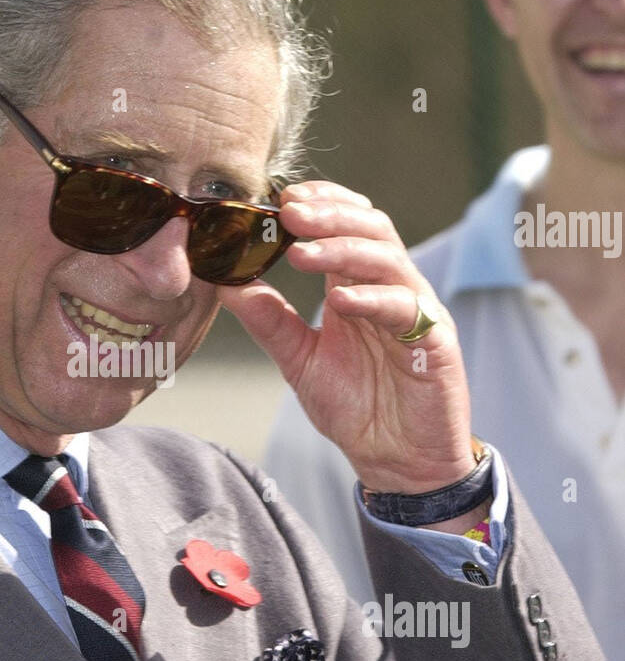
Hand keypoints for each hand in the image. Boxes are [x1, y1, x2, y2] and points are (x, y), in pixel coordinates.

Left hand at [219, 181, 477, 494]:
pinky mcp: (435, 342)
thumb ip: (269, 321)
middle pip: (371, 227)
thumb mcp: (300, 360)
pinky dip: (371, 299)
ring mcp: (417, 312)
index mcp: (360, 286)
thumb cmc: (358, 408)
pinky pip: (406, 309)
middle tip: (288, 212)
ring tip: (302, 252)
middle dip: (329, 214)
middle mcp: (392, 289)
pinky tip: (338, 300)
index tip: (281, 197)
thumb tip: (225, 283)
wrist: (400, 463)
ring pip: (388, 259)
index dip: (321, 202)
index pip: (348, 223)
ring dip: (343, 249)